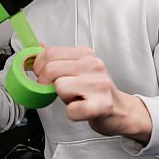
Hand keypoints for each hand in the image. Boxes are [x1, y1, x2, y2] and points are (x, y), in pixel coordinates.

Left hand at [33, 46, 151, 143]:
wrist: (120, 110)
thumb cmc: (95, 91)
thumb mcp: (77, 69)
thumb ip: (58, 58)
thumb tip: (38, 45)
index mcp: (86, 54)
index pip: (50, 52)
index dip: (39, 67)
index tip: (43, 76)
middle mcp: (94, 65)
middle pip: (51, 69)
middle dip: (46, 84)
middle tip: (59, 91)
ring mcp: (99, 84)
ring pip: (60, 87)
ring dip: (63, 98)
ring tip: (76, 98)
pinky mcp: (101, 105)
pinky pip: (72, 110)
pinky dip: (72, 114)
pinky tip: (82, 110)